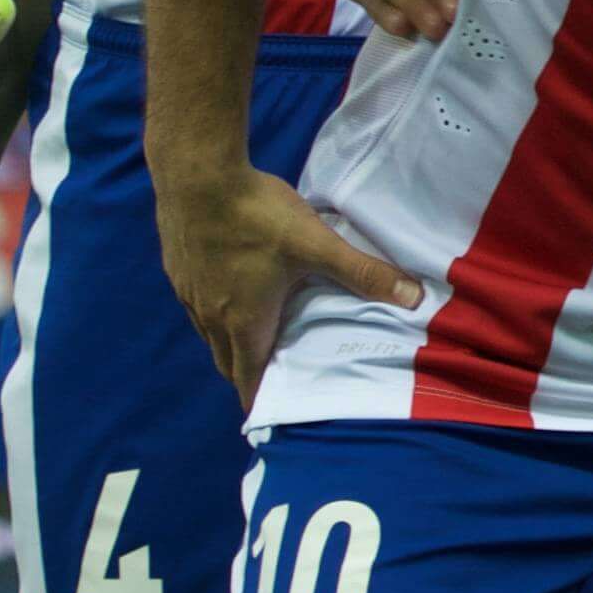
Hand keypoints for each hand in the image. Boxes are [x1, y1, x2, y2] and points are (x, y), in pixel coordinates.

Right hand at [155, 153, 421, 402]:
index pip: (249, 376)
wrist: (196, 176)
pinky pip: (196, 306)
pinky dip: (214, 315)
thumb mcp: (318, 244)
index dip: (260, 398)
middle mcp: (211, 316)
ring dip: (229, 345)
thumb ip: (364, 273)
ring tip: (253, 344)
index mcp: (244, 320)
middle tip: (270, 383)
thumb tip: (414, 298)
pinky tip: (228, 295)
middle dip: (247, 376)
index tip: (268, 415)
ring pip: (209, 335)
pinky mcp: (178, 270)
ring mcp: (190, 293)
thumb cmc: (258, 215)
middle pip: (226, 361)